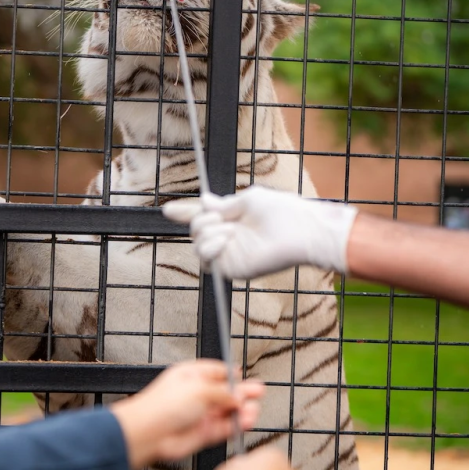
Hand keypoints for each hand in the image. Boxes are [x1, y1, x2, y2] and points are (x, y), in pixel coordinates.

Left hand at [110, 360, 263, 469]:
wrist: (149, 432)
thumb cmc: (163, 405)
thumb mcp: (199, 388)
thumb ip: (223, 392)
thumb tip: (238, 396)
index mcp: (191, 376)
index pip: (216, 372)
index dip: (230, 374)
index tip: (243, 376)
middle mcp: (196, 395)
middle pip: (225, 392)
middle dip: (243, 392)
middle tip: (259, 391)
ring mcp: (200, 415)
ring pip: (227, 411)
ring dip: (242, 410)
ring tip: (253, 409)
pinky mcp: (203, 434)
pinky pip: (224, 428)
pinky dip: (237, 426)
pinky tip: (247, 422)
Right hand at [162, 186, 357, 279]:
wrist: (300, 230)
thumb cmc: (282, 211)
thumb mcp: (248, 200)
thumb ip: (224, 205)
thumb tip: (203, 200)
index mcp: (233, 220)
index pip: (203, 218)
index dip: (185, 214)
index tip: (168, 210)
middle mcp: (229, 238)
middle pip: (196, 231)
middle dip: (200, 220)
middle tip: (219, 217)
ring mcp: (230, 254)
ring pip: (197, 246)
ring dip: (206, 233)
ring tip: (227, 229)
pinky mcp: (233, 269)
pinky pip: (206, 261)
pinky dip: (209, 247)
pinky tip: (225, 239)